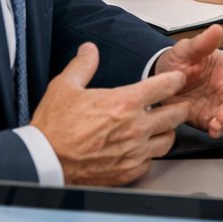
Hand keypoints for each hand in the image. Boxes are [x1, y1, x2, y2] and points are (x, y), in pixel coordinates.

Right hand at [30, 43, 189, 185]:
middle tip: (172, 104)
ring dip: (166, 131)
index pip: (167, 86)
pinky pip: (152, 161)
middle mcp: (136, 127)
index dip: (175, 80)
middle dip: (177, 106)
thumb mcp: (65, 87)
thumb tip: (89, 50)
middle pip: (178, 114)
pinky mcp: (130, 171)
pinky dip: (150, 153)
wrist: (44, 161)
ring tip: (157, 127)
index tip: (176, 80)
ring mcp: (135, 151)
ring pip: (169, 139)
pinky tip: (140, 148)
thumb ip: (83, 65)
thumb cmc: (53, 128)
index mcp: (124, 103)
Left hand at [153, 24, 222, 137]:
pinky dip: (218, 130)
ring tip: (216, 124)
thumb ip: (202, 42)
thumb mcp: (186, 49)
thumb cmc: (176, 60)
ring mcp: (218, 103)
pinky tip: (212, 130)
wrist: (159, 78)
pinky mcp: (208, 117)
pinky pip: (218, 126)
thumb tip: (217, 29)